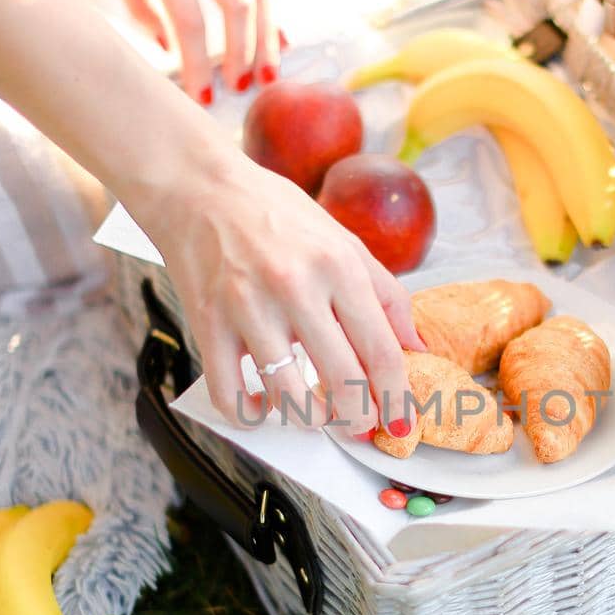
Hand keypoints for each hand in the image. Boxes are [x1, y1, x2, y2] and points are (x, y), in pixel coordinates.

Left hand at [86, 0, 280, 101]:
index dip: (197, 62)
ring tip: (267, 73)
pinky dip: (273, 9)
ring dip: (267, 38)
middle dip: (241, 55)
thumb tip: (165, 45)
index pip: (188, 17)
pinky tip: (276, 37)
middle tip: (238, 88)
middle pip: (236, 8)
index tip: (201, 96)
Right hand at [148, 151, 423, 431]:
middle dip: (359, 418)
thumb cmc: (275, 215)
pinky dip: (251, 414)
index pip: (380, 350)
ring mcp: (248, 308)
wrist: (199, 189)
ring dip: (310, 418)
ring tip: (315, 411)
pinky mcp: (208, 324)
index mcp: (337, 264)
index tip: (401, 421)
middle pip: (342, 381)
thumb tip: (416, 346)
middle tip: (361, 424)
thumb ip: (386, 294)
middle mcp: (294, 286)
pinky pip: (230, 395)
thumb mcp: (343, 241)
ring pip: (289, 397)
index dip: (396, 396)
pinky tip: (262, 405)